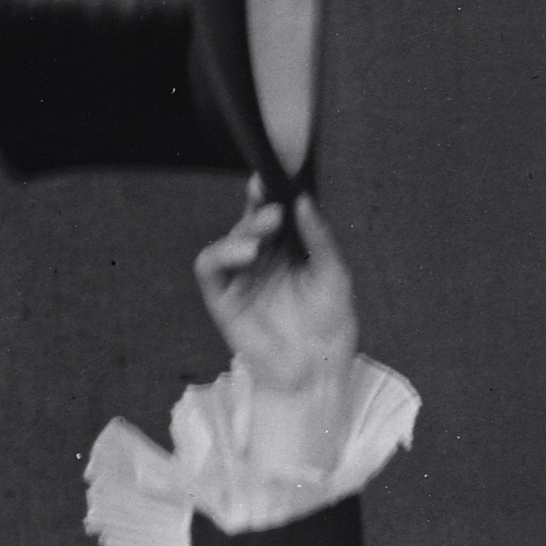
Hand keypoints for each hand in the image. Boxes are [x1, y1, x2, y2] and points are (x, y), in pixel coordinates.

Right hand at [195, 183, 357, 394]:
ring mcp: (241, 278)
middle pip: (252, 221)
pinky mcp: (223, 298)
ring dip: (246, 227)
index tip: (280, 173)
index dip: (274, 191)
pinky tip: (247, 252)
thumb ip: (319, 238)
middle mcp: (262, 260)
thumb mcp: (333, 275)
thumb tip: (303, 200)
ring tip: (268, 224)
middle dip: (260, 205)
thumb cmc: (328, 326)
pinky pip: (211, 267)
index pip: (276, 213)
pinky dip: (224, 252)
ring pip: (231, 239)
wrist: (317, 372)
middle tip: (275, 198)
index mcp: (288, 250)